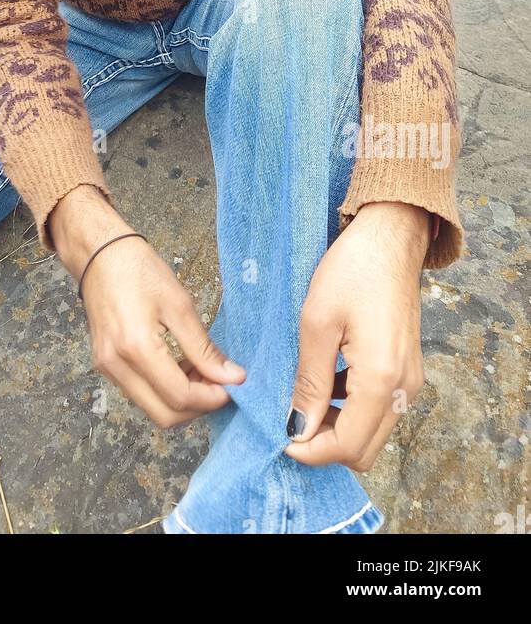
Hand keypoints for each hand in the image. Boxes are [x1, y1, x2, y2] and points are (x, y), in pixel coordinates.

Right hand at [48, 185, 245, 427]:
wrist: (98, 254)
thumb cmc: (139, 270)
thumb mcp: (179, 303)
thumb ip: (203, 347)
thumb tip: (232, 377)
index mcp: (136, 348)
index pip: (179, 396)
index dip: (211, 398)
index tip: (233, 385)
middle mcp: (116, 366)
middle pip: (164, 415)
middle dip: (197, 407)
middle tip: (220, 384)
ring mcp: (107, 368)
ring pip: (151, 408)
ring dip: (181, 401)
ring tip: (202, 373)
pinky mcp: (105, 365)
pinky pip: (139, 393)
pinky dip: (164, 390)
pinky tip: (180, 367)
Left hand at [283, 201, 429, 471]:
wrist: (390, 237)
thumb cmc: (352, 270)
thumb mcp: (317, 323)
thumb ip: (309, 382)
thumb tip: (296, 428)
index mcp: (382, 380)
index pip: (347, 445)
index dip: (310, 450)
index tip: (278, 436)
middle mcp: (404, 390)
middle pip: (363, 450)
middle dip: (324, 445)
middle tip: (288, 420)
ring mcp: (409, 381)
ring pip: (371, 433)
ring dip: (335, 427)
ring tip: (300, 399)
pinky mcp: (406, 371)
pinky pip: (378, 410)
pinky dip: (349, 410)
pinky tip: (323, 382)